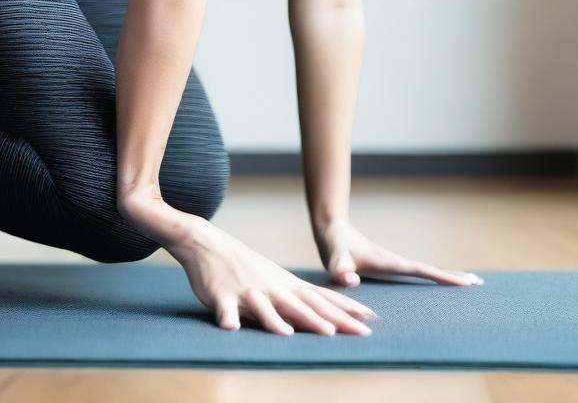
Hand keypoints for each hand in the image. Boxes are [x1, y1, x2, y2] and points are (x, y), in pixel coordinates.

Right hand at [166, 215, 379, 335]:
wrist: (207, 243)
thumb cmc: (244, 267)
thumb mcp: (274, 280)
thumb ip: (296, 298)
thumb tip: (325, 316)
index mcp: (285, 284)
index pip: (321, 298)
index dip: (345, 309)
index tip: (371, 320)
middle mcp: (271, 287)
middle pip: (304, 305)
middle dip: (330, 320)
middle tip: (355, 332)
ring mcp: (247, 291)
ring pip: (265, 307)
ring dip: (277, 320)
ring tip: (291, 334)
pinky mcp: (221, 295)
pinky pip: (225, 309)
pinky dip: (228, 318)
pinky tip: (231, 328)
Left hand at [313, 217, 484, 287]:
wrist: (332, 229)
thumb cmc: (333, 247)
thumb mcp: (334, 259)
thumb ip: (340, 268)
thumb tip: (349, 279)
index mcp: (389, 262)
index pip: (420, 270)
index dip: (441, 276)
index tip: (465, 282)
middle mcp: (395, 260)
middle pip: (430, 269)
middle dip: (453, 276)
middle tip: (479, 284)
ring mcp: (394, 262)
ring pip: (425, 270)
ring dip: (446, 275)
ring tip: (470, 282)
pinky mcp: (389, 264)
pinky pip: (416, 272)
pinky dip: (433, 276)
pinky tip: (438, 281)